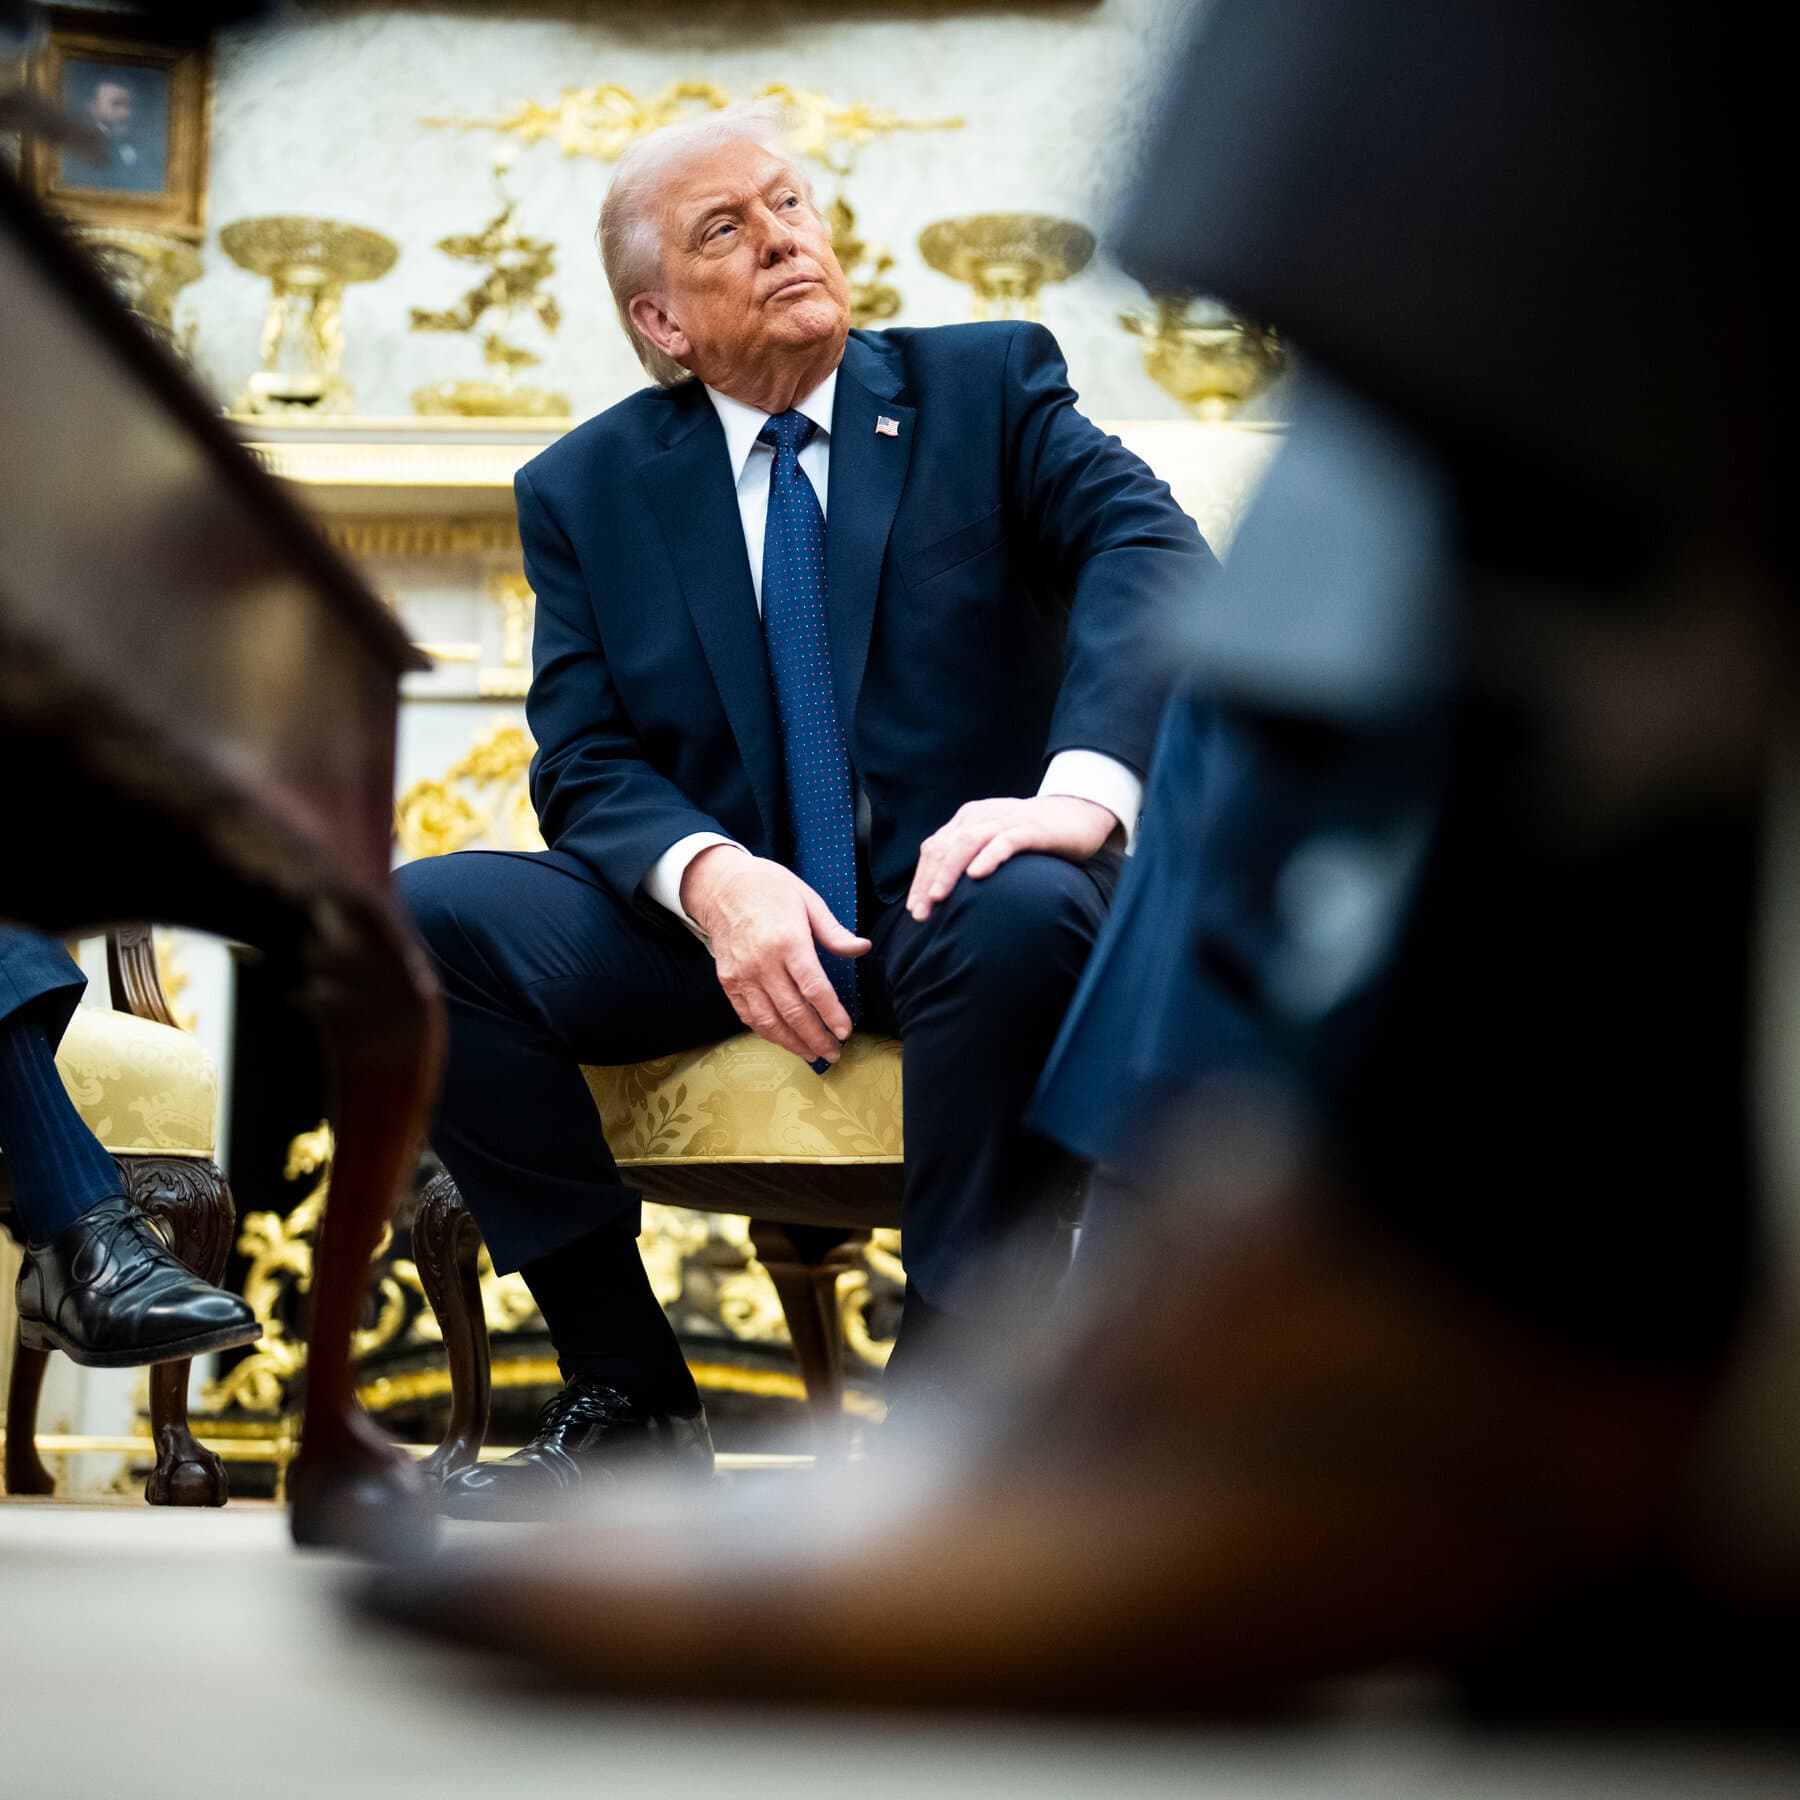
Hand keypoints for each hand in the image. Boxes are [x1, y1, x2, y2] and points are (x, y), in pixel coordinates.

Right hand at [681, 846, 869, 1063]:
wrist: (721, 885)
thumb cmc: (770, 888)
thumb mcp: (808, 900)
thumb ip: (834, 932)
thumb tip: (863, 949)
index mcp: (788, 941)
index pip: (814, 989)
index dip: (831, 1015)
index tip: (845, 1032)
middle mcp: (763, 963)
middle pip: (793, 1012)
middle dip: (816, 1038)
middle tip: (834, 1052)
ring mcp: (742, 975)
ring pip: (769, 1021)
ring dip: (793, 1043)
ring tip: (813, 1055)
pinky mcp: (728, 982)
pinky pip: (748, 1016)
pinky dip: (768, 1033)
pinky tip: (785, 1040)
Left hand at [906, 794, 1118, 921]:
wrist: (1078, 812)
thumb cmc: (1033, 836)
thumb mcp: (994, 844)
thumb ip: (971, 859)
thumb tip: (944, 895)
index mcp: (967, 820)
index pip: (934, 849)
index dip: (921, 880)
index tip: (915, 910)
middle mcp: (981, 817)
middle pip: (944, 847)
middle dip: (928, 881)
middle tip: (922, 913)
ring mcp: (1005, 820)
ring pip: (967, 842)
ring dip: (949, 871)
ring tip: (939, 898)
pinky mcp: (1031, 828)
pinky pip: (1005, 841)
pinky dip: (988, 857)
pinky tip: (976, 875)